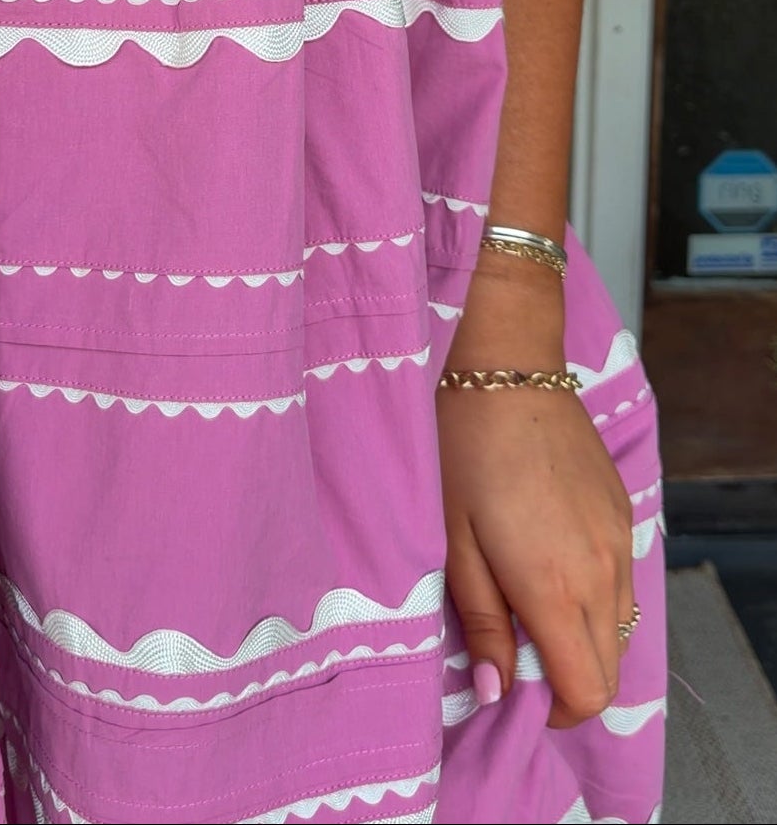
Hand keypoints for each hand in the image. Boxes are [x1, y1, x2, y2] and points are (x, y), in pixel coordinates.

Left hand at [437, 261, 635, 727]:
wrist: (506, 370)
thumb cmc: (463, 453)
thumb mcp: (454, 543)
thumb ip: (482, 622)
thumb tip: (496, 690)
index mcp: (556, 588)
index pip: (586, 691)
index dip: (554, 709)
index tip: (516, 689)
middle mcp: (602, 572)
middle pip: (609, 668)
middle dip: (568, 679)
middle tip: (516, 650)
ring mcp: (621, 540)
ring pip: (620, 628)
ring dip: (583, 639)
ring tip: (528, 604)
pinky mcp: (625, 513)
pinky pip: (623, 582)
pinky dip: (595, 597)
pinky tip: (550, 562)